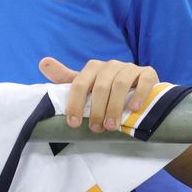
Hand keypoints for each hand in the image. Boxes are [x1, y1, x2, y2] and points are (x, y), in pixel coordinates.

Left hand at [39, 57, 158, 132]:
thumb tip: (42, 62)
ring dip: (115, 107)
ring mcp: (130, 67)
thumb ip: (64, 77)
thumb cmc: (106, 90)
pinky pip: (143, 81)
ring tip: (112, 126)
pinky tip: (134, 109)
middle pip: (100, 86)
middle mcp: (110, 65)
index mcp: (92, 68)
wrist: (137, 88)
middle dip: (97, 110)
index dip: (75, 104)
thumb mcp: (85, 85)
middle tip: (97, 129)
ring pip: (119, 84)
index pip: (79, 84)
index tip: (73, 123)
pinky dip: (138, 95)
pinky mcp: (148, 73)